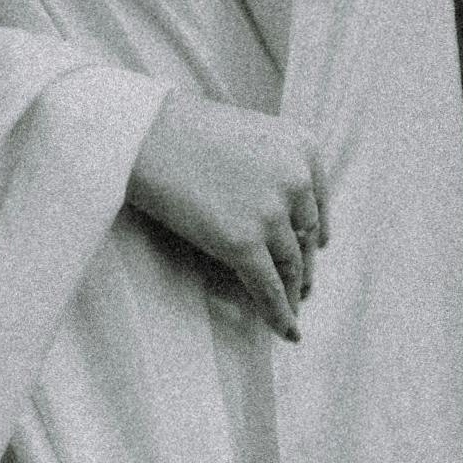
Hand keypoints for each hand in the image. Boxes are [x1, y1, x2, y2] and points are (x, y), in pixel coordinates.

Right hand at [127, 96, 328, 338]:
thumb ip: (275, 168)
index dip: (315, 232)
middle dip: (304, 265)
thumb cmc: (186, 131)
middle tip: (302, 288)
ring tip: (292, 312)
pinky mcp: (244, 243)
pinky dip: (279, 315)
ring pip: (291, 267)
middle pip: (306, 237)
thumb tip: (286, 217)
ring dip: (293, 294)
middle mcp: (296, 178)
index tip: (315, 248)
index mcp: (302, 147)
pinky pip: (269, 290)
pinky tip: (287, 332)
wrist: (146, 135)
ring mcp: (271, 213)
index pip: (317, 202)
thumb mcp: (249, 136)